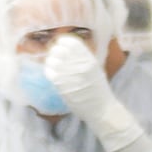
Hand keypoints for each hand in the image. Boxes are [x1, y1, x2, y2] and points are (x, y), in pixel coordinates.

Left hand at [44, 36, 144, 151]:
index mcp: (88, 58)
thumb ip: (82, 58)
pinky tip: (53, 75)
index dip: (62, 43)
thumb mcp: (95, 69)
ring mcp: (69, 74)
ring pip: (52, 61)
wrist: (102, 109)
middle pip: (58, 50)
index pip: (70, 42)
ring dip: (50, 62)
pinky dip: (49, 72)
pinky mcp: (62, 85)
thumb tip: (66, 50)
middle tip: (55, 58)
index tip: (61, 47)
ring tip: (54, 67)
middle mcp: (79, 64)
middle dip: (54, 52)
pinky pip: (49, 72)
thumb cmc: (99, 90)